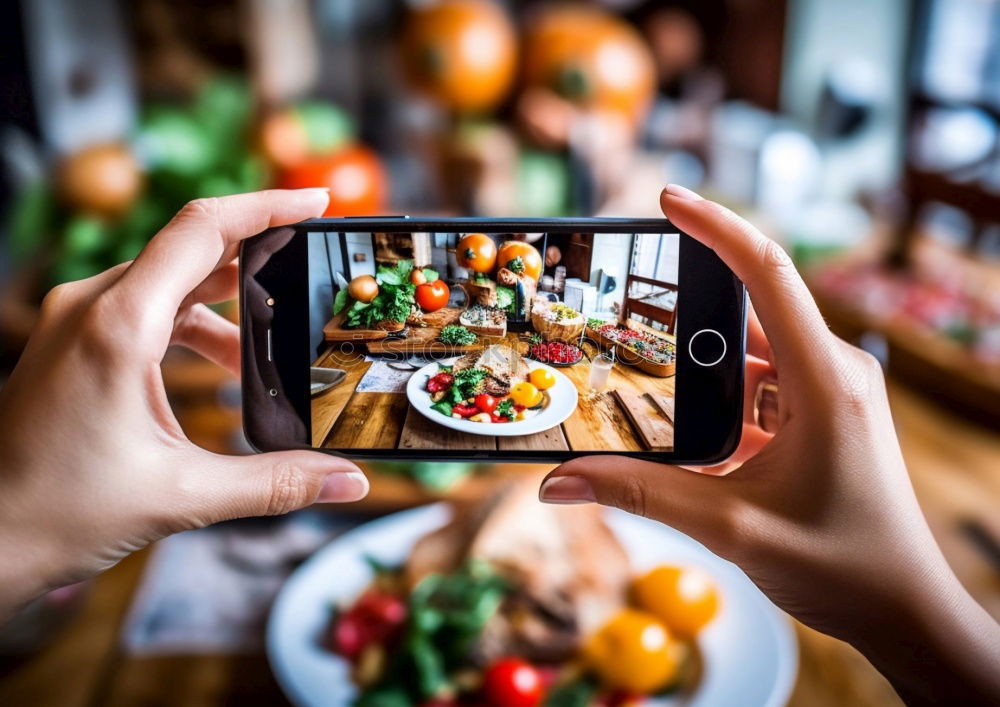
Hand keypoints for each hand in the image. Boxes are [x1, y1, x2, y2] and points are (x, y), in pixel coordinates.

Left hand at [0, 190, 367, 618]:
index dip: (266, 206)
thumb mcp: (183, 494)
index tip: (318, 200)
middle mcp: (91, 307)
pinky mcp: (73, 341)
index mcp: (118, 326)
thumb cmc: (60, 513)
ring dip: (226, 302)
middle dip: (259, 256)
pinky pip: (146, 308)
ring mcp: (76, 321)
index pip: (202, 229)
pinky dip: (193, 324)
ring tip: (274, 337)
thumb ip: (276, 483)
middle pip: (190, 248)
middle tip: (314, 265)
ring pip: (169, 281)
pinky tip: (225, 366)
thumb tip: (350, 482)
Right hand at [539, 185, 999, 703]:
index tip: (665, 200)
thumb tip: (559, 480)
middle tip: (622, 327)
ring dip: (698, 376)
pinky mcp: (819, 418)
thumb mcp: (732, 529)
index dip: (715, 227)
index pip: (768, 273)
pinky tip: (685, 436)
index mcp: (824, 381)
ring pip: (747, 359)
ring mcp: (827, 395)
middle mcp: (830, 373)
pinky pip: (758, 391)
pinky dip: (717, 405)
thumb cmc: (843, 567)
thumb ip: (641, 495)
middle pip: (744, 317)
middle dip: (682, 324)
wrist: (905, 612)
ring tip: (645, 390)